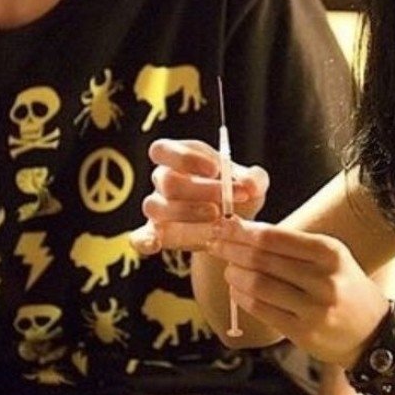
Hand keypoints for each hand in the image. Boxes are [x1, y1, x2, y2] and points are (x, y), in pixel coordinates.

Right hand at [131, 138, 268, 254]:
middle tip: (225, 205)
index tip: (215, 169)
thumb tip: (250, 185)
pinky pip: (139, 236)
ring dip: (185, 215)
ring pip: (156, 208)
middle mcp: (162, 180)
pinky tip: (156, 245)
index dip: (185, 158)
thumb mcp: (253, 184)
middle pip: (166, 181)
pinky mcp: (157, 233)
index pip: (163, 149)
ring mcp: (158, 207)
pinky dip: (144, 240)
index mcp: (179, 157)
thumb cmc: (238, 194)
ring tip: (216, 223)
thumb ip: (255, 179)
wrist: (234, 225)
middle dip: (198, 192)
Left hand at [209, 217, 388, 368]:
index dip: (243, 231)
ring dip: (235, 275)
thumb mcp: (330, 257)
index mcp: (330, 253)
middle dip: (232, 249)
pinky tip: (236, 291)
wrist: (371, 332)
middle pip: (263, 260)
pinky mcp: (304, 332)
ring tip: (228, 268)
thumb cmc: (343, 286)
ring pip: (260, 285)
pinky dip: (243, 299)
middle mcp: (324, 279)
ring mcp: (314, 308)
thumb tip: (244, 229)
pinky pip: (263, 311)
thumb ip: (292, 245)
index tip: (225, 225)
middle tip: (215, 244)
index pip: (276, 237)